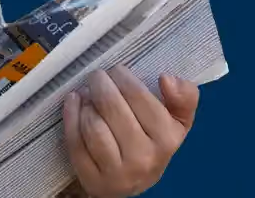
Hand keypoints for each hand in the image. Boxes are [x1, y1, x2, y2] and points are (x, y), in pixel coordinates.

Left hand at [63, 67, 198, 197]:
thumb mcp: (175, 121)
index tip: (117, 72)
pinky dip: (71, 115)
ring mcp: (117, 173)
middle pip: (110, 105)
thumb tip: (167, 78)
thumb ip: (183, 97)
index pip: (136, 94)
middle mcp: (143, 158)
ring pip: (92, 123)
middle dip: (100, 82)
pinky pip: (75, 140)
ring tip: (89, 96)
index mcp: (167, 139)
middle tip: (98, 77)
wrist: (133, 181)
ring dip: (86, 102)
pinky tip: (75, 103)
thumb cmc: (152, 140)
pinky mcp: (92, 179)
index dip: (121, 76)